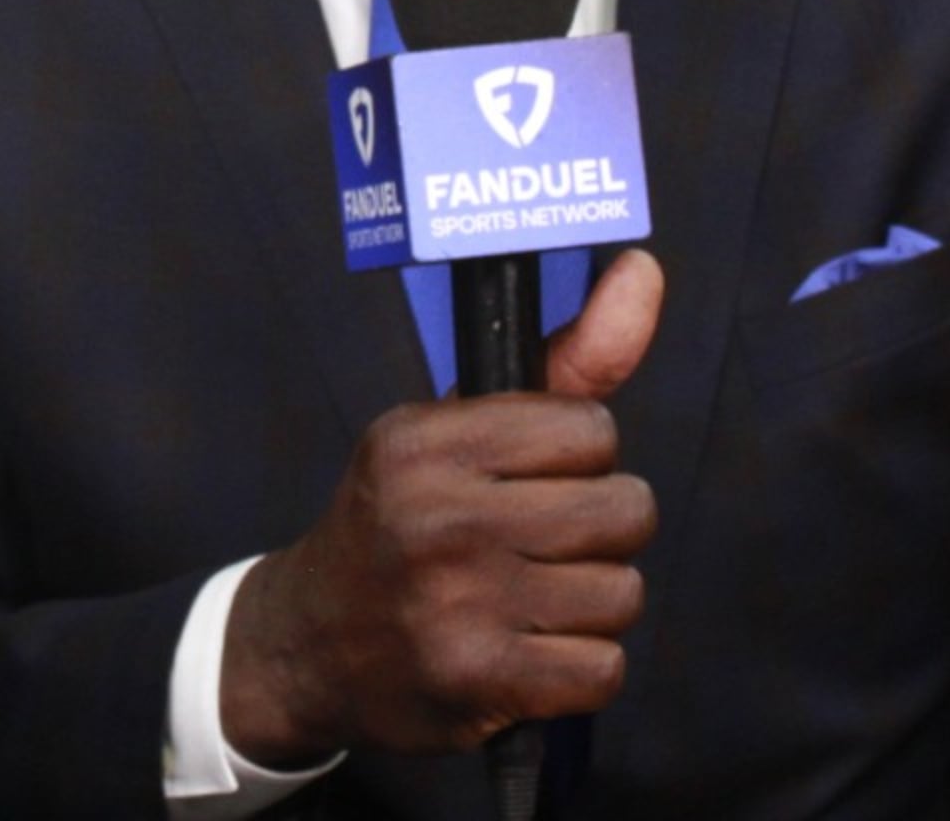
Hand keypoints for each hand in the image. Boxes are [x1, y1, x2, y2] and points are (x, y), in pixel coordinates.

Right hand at [218, 251, 664, 763]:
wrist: (304, 644)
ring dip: (590, 606)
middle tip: (537, 546)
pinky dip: (580, 670)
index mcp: (425, 440)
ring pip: (622, 593)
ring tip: (530, 602)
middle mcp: (437, 514)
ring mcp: (455, 602)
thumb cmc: (401, 523)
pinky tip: (528, 653)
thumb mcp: (455, 431)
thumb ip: (565, 361)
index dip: (579, 459)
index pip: (592, 429)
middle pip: (624, 511)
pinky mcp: (476, 679)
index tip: (531, 479)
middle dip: (599, 533)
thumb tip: (645, 270)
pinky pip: (603, 669)